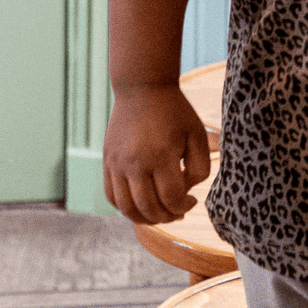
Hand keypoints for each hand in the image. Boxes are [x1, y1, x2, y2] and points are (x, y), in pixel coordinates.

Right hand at [103, 84, 210, 223]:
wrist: (143, 88)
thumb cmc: (175, 112)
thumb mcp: (197, 134)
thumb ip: (199, 167)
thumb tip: (185, 193)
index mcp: (161, 155)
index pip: (171, 198)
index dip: (184, 206)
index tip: (192, 201)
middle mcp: (136, 163)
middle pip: (149, 208)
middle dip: (167, 217)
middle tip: (178, 212)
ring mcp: (117, 164)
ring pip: (127, 208)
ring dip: (145, 218)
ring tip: (160, 214)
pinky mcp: (107, 162)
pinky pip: (111, 196)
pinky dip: (125, 208)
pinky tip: (141, 205)